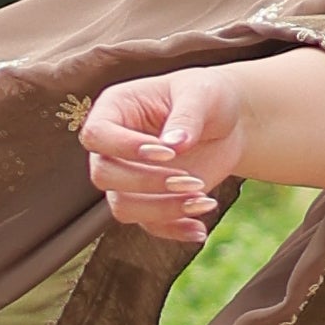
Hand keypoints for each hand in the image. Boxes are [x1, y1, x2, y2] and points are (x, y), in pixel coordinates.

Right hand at [77, 67, 246, 240]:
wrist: (229, 123)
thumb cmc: (207, 97)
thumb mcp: (201, 95)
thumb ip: (187, 116)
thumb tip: (174, 144)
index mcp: (115, 109)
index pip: (96, 135)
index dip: (125, 148)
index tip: (168, 153)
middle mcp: (113, 147)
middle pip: (104, 175)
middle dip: (147, 182)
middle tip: (192, 180)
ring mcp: (127, 177)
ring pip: (122, 206)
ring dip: (162, 209)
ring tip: (204, 200)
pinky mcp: (149, 200)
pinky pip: (148, 225)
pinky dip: (174, 230)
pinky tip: (200, 228)